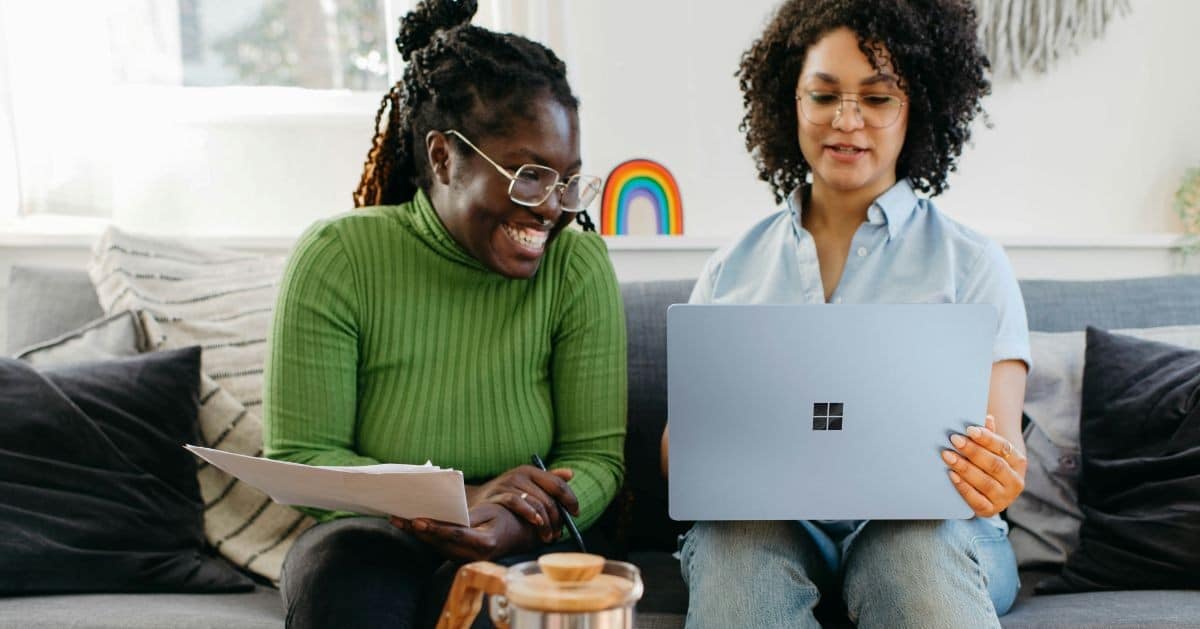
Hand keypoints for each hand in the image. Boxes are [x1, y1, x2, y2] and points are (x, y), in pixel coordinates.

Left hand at [390, 502, 533, 561]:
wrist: (517, 535)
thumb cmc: (504, 517)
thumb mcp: (491, 510)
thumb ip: (470, 516)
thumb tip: (448, 517)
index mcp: (485, 543)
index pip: (455, 535)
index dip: (435, 528)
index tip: (417, 521)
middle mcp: (474, 555)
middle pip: (440, 543)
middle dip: (417, 531)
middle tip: (398, 518)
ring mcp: (467, 559)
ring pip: (436, 547)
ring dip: (416, 534)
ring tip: (397, 520)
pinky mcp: (460, 558)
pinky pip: (439, 547)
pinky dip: (425, 537)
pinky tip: (410, 526)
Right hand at [469, 465, 578, 543]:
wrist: (475, 500)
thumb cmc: (506, 493)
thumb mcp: (527, 484)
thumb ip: (548, 479)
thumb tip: (570, 473)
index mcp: (531, 471)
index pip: (557, 483)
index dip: (569, 499)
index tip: (576, 513)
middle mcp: (520, 475)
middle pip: (548, 497)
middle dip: (558, 518)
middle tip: (559, 533)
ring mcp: (508, 484)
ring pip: (536, 502)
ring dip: (546, 522)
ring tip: (548, 536)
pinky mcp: (497, 495)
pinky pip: (517, 503)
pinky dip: (529, 513)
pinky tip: (536, 524)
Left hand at [942, 414, 1026, 517]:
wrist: (990, 491)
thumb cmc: (987, 462)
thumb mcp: (991, 449)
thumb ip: (988, 435)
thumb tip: (987, 418)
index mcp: (1018, 462)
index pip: (1003, 447)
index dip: (986, 438)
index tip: (969, 429)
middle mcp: (1015, 481)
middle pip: (994, 464)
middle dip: (973, 451)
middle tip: (954, 440)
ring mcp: (1004, 498)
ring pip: (985, 482)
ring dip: (965, 468)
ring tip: (947, 455)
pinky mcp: (990, 511)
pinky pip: (976, 500)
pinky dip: (963, 487)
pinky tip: (952, 475)